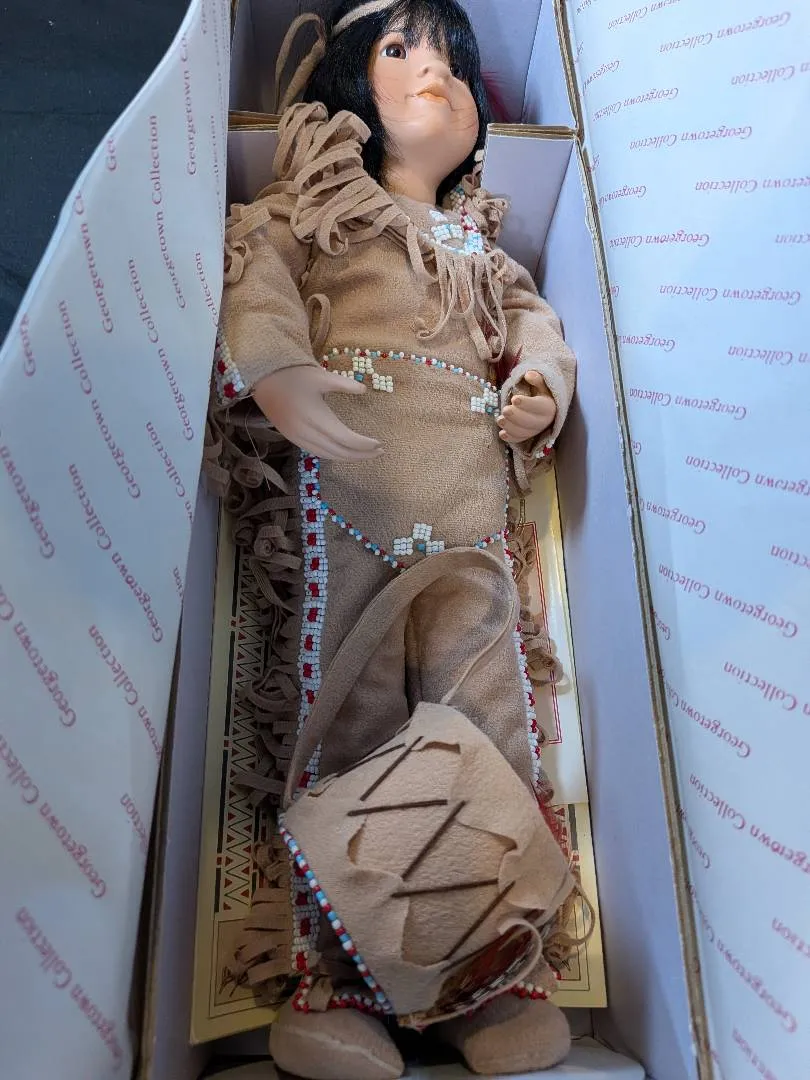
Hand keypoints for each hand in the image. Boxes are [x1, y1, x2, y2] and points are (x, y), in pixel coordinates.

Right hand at [252, 366, 382, 461]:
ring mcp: (298, 438)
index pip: (346, 439)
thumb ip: (344, 384)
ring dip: (348, 457)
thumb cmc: (294, 375)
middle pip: (339, 452)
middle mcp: (307, 432)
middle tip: (379, 452)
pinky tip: (343, 452)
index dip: (364, 445)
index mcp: (316, 418)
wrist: (264, 380)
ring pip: (328, 455)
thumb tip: (364, 389)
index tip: (380, 444)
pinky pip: (316, 453)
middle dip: (360, 455)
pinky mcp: (292, 439)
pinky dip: (333, 455)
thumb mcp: (321, 375)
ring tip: (365, 454)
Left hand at [497, 370, 556, 442]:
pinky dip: (510, 438)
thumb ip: (537, 379)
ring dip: (510, 428)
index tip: (514, 399)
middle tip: (505, 410)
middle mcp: (544, 421)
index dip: (527, 404)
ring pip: (524, 432)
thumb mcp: (542, 385)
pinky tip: (502, 435)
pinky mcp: (528, 436)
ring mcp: (535, 430)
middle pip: (530, 422)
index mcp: (549, 407)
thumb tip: (528, 375)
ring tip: (499, 420)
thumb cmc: (541, 394)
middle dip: (516, 416)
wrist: (545, 408)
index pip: (539, 406)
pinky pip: (519, 439)